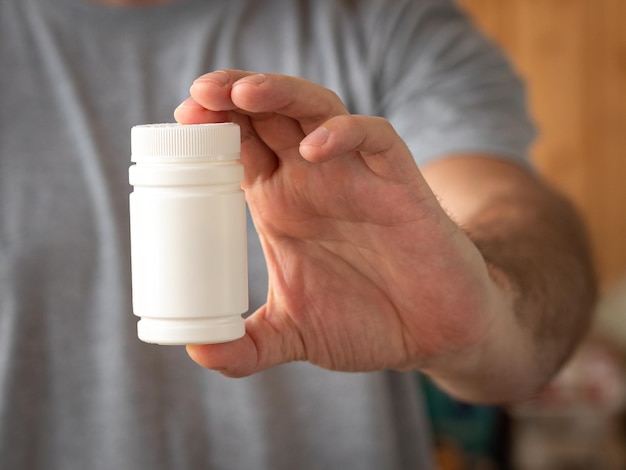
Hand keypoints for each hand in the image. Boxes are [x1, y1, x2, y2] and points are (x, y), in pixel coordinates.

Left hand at [174, 70, 507, 377]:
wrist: (431, 333)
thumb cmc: (366, 322)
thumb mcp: (294, 334)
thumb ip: (247, 346)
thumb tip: (196, 351)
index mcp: (281, 204)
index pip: (238, 147)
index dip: (209, 129)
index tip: (177, 124)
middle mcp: (313, 180)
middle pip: (268, 115)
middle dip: (232, 95)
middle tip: (198, 94)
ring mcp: (355, 176)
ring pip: (315, 110)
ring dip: (280, 95)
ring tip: (242, 95)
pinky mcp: (398, 182)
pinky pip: (373, 139)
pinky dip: (345, 135)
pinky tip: (316, 150)